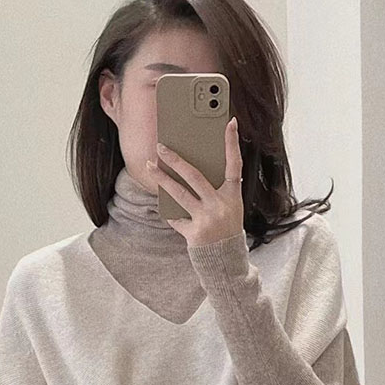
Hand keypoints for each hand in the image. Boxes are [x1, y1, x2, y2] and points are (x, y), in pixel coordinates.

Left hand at [145, 116, 244, 247]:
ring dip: (161, 178)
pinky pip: (176, 218)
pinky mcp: (194, 233)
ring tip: (149, 166)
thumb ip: (217, 190)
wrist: (226, 262)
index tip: (230, 122)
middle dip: (176, 159)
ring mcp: (206, 220)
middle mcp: (220, 205)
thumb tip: (191, 169)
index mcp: (233, 196)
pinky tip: (164, 206)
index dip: (233, 144)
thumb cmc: (226, 229)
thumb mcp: (229, 207)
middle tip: (161, 146)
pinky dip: (170, 212)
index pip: (235, 164)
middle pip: (195, 176)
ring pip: (179, 193)